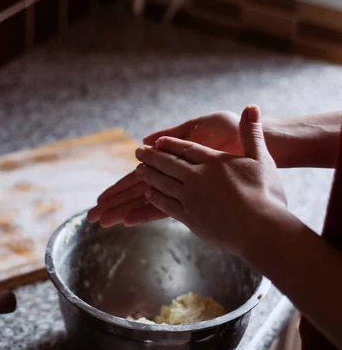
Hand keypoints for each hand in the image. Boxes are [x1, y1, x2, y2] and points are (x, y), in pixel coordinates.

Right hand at [87, 111, 242, 226]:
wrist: (259, 144)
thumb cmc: (228, 132)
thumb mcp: (199, 126)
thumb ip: (174, 134)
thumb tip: (146, 142)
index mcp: (170, 163)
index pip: (136, 179)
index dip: (117, 189)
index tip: (99, 200)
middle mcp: (173, 178)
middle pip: (135, 194)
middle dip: (113, 205)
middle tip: (91, 218)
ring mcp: (182, 188)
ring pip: (145, 202)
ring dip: (123, 212)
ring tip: (103, 223)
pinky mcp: (193, 195)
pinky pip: (163, 206)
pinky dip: (144, 213)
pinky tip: (128, 221)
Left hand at [134, 105, 286, 254]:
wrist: (262, 231)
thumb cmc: (267, 195)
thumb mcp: (262, 159)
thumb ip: (252, 133)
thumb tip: (252, 106)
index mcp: (214, 162)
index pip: (186, 148)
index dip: (170, 144)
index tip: (157, 141)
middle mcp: (197, 178)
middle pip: (168, 164)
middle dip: (152, 157)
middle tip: (138, 152)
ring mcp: (191, 199)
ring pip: (163, 183)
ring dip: (149, 176)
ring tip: (137, 171)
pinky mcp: (189, 218)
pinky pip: (166, 205)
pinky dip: (155, 198)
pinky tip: (149, 194)